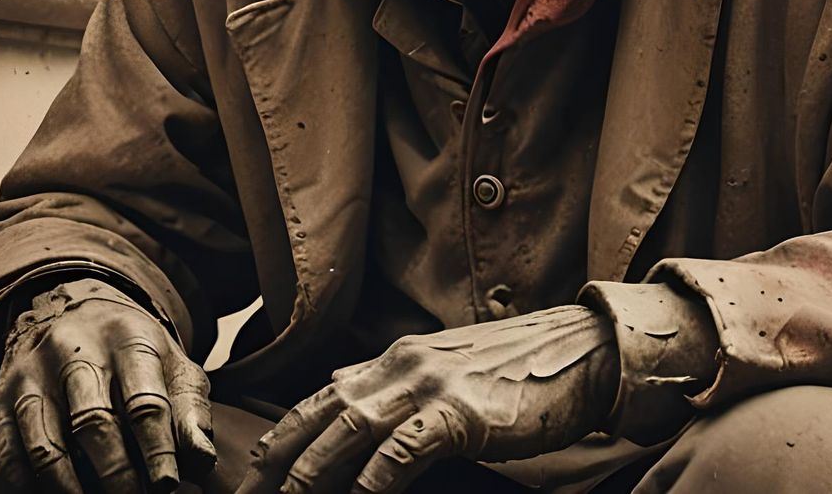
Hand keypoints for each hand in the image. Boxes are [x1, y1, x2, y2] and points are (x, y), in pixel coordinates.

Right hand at [0, 277, 216, 492]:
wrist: (73, 310)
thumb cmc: (133, 352)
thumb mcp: (170, 364)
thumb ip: (189, 410)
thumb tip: (201, 461)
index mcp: (128, 338)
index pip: (144, 402)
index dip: (157, 449)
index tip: (167, 484)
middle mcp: (75, 349)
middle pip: (94, 423)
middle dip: (116, 474)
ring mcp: (33, 372)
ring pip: (47, 443)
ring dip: (70, 487)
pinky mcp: (2, 396)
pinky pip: (8, 451)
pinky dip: (29, 482)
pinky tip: (55, 492)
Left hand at [238, 305, 618, 493]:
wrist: (583, 351)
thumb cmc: (519, 370)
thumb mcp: (446, 370)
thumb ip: (396, 384)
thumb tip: (345, 393)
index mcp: (396, 359)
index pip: (319, 398)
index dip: (280, 438)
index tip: (248, 477)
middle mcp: (401, 366)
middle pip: (318, 416)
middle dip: (275, 464)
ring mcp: (429, 385)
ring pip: (346, 432)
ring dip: (308, 477)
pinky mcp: (459, 411)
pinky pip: (399, 452)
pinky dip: (370, 483)